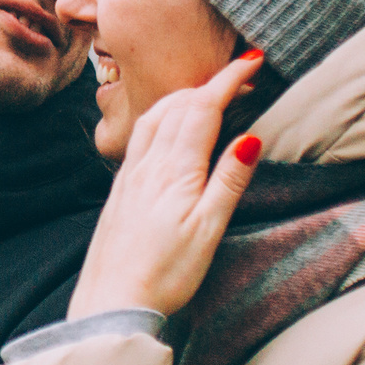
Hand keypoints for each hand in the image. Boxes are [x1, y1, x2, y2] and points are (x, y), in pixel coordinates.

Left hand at [67, 53, 264, 319]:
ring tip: (205, 93)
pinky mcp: (119, 191)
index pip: (203, 108)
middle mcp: (146, 165)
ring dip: (181, 97)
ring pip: (153, 117)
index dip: (228, 80)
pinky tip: (166, 128)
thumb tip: (250, 137)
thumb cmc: (165, 274)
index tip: (253, 61)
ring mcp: (128, 176)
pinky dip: (160, 117)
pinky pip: (138, 137)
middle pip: (177, 106)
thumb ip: (228, 181)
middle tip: (239, 77)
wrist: (111, 304)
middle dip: (209, 84)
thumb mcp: (208, 230)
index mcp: (174, 171)